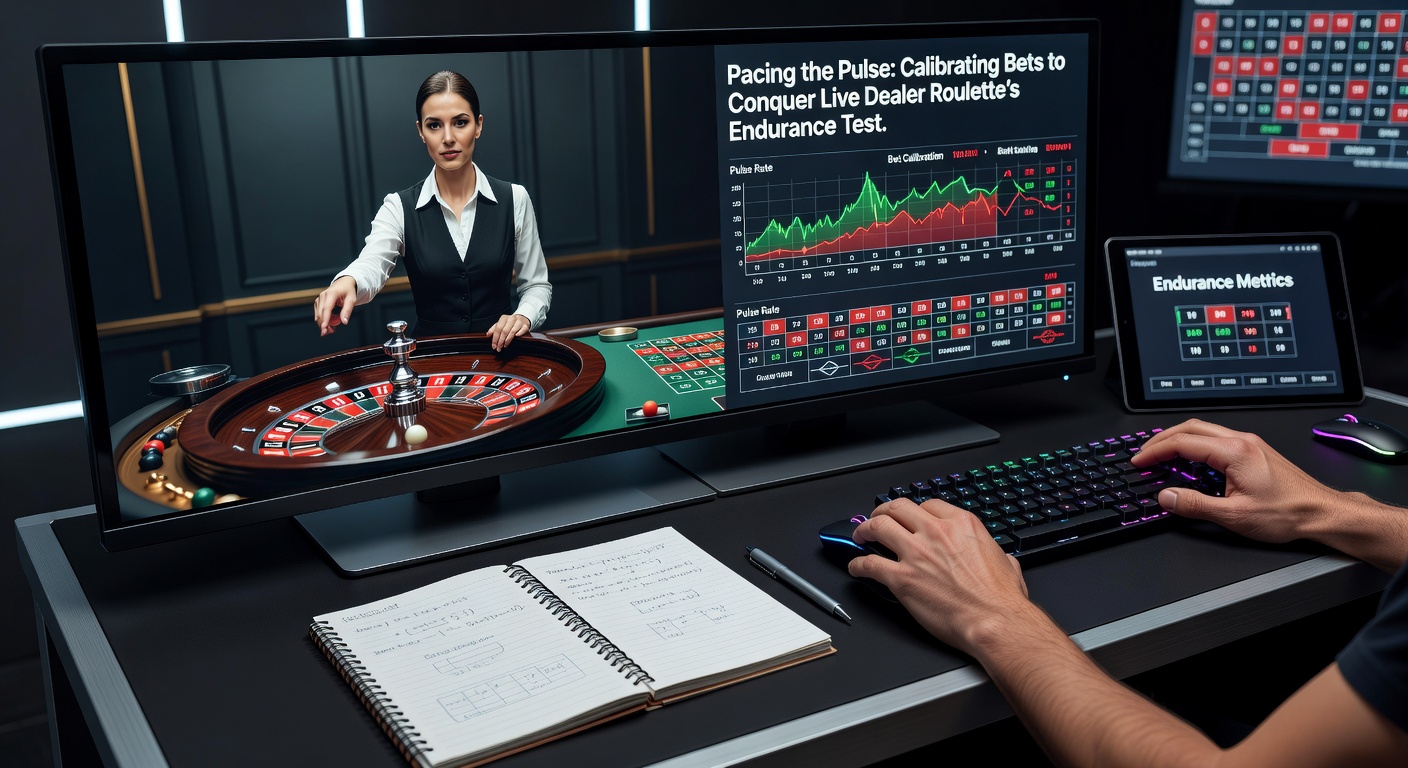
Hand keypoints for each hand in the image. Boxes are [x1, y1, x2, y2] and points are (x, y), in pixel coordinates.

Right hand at [314, 277, 357, 335]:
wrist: (343, 283)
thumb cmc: (348, 291)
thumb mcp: (352, 299)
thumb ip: (347, 310)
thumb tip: (344, 322)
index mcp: (332, 294)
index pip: (326, 308)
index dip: (325, 319)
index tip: (324, 328)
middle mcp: (323, 296)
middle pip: (320, 313)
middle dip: (324, 325)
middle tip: (332, 332)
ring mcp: (319, 299)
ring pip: (318, 315)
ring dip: (324, 324)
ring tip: (333, 329)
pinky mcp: (318, 302)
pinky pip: (319, 314)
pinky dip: (324, 320)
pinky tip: (332, 323)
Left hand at [486, 314, 530, 351]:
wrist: (522, 319)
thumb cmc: (510, 323)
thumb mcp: (501, 324)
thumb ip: (494, 329)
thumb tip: (488, 334)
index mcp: (504, 318)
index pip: (498, 329)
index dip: (495, 338)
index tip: (494, 345)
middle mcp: (511, 319)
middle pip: (504, 331)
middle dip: (500, 341)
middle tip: (499, 348)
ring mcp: (519, 321)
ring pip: (512, 331)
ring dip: (508, 340)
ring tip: (505, 345)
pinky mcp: (525, 325)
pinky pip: (522, 330)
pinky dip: (519, 334)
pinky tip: (516, 337)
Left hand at [848, 498, 1030, 655]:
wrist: (995, 622)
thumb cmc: (1002, 599)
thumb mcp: (1007, 562)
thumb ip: (996, 553)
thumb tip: (1000, 558)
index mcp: (961, 524)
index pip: (929, 505)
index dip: (914, 512)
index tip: (909, 519)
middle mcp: (936, 532)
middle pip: (898, 508)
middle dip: (883, 511)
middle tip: (877, 519)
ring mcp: (916, 553)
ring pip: (878, 527)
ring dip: (865, 530)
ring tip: (860, 536)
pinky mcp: (902, 578)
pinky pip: (869, 564)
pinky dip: (858, 565)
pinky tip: (856, 568)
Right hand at [1131, 419, 1347, 544]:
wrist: (1321, 513)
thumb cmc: (1288, 513)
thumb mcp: (1235, 516)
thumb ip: (1195, 505)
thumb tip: (1167, 497)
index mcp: (1234, 452)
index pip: (1183, 443)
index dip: (1155, 451)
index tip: (1139, 461)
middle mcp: (1242, 441)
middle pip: (1191, 428)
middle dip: (1162, 439)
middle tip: (1144, 454)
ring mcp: (1250, 444)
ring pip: (1204, 431)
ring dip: (1179, 439)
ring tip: (1162, 455)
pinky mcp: (1255, 451)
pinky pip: (1217, 439)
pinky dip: (1195, 445)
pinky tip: (1191, 460)